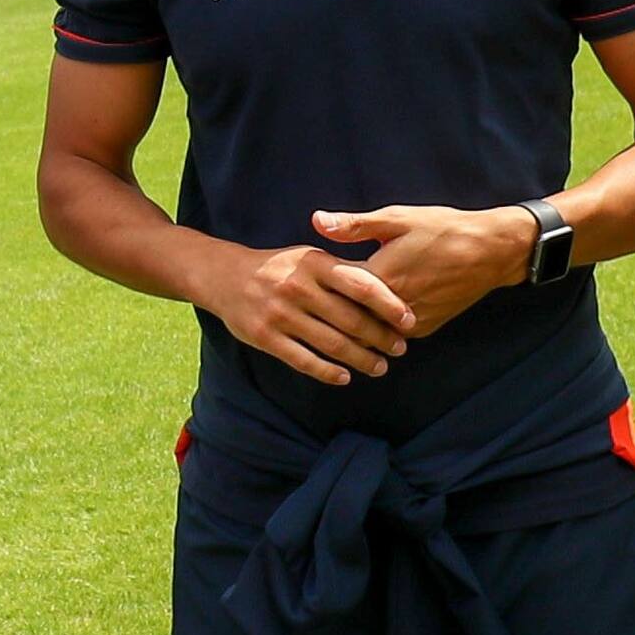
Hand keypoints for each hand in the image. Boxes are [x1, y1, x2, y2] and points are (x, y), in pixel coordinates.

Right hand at [199, 241, 414, 383]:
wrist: (225, 276)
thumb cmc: (279, 268)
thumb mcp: (309, 257)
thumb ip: (342, 271)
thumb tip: (388, 289)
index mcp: (314, 264)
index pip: (362, 286)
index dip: (390, 305)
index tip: (410, 321)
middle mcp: (298, 288)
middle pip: (351, 319)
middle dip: (381, 338)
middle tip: (400, 349)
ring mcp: (280, 314)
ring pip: (331, 344)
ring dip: (361, 359)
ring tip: (379, 367)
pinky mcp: (265, 337)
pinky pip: (304, 361)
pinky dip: (328, 372)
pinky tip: (345, 377)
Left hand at [311, 202, 541, 335]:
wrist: (491, 252)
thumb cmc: (443, 229)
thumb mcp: (397, 219)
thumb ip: (355, 225)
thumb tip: (317, 221)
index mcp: (382, 278)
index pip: (336, 293)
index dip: (317, 290)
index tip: (300, 286)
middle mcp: (395, 307)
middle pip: (349, 319)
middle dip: (328, 314)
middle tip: (306, 312)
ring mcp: (412, 322)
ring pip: (371, 331)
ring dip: (353, 326)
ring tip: (328, 321)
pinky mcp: (425, 328)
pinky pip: (392, 334)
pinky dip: (377, 329)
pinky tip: (363, 322)